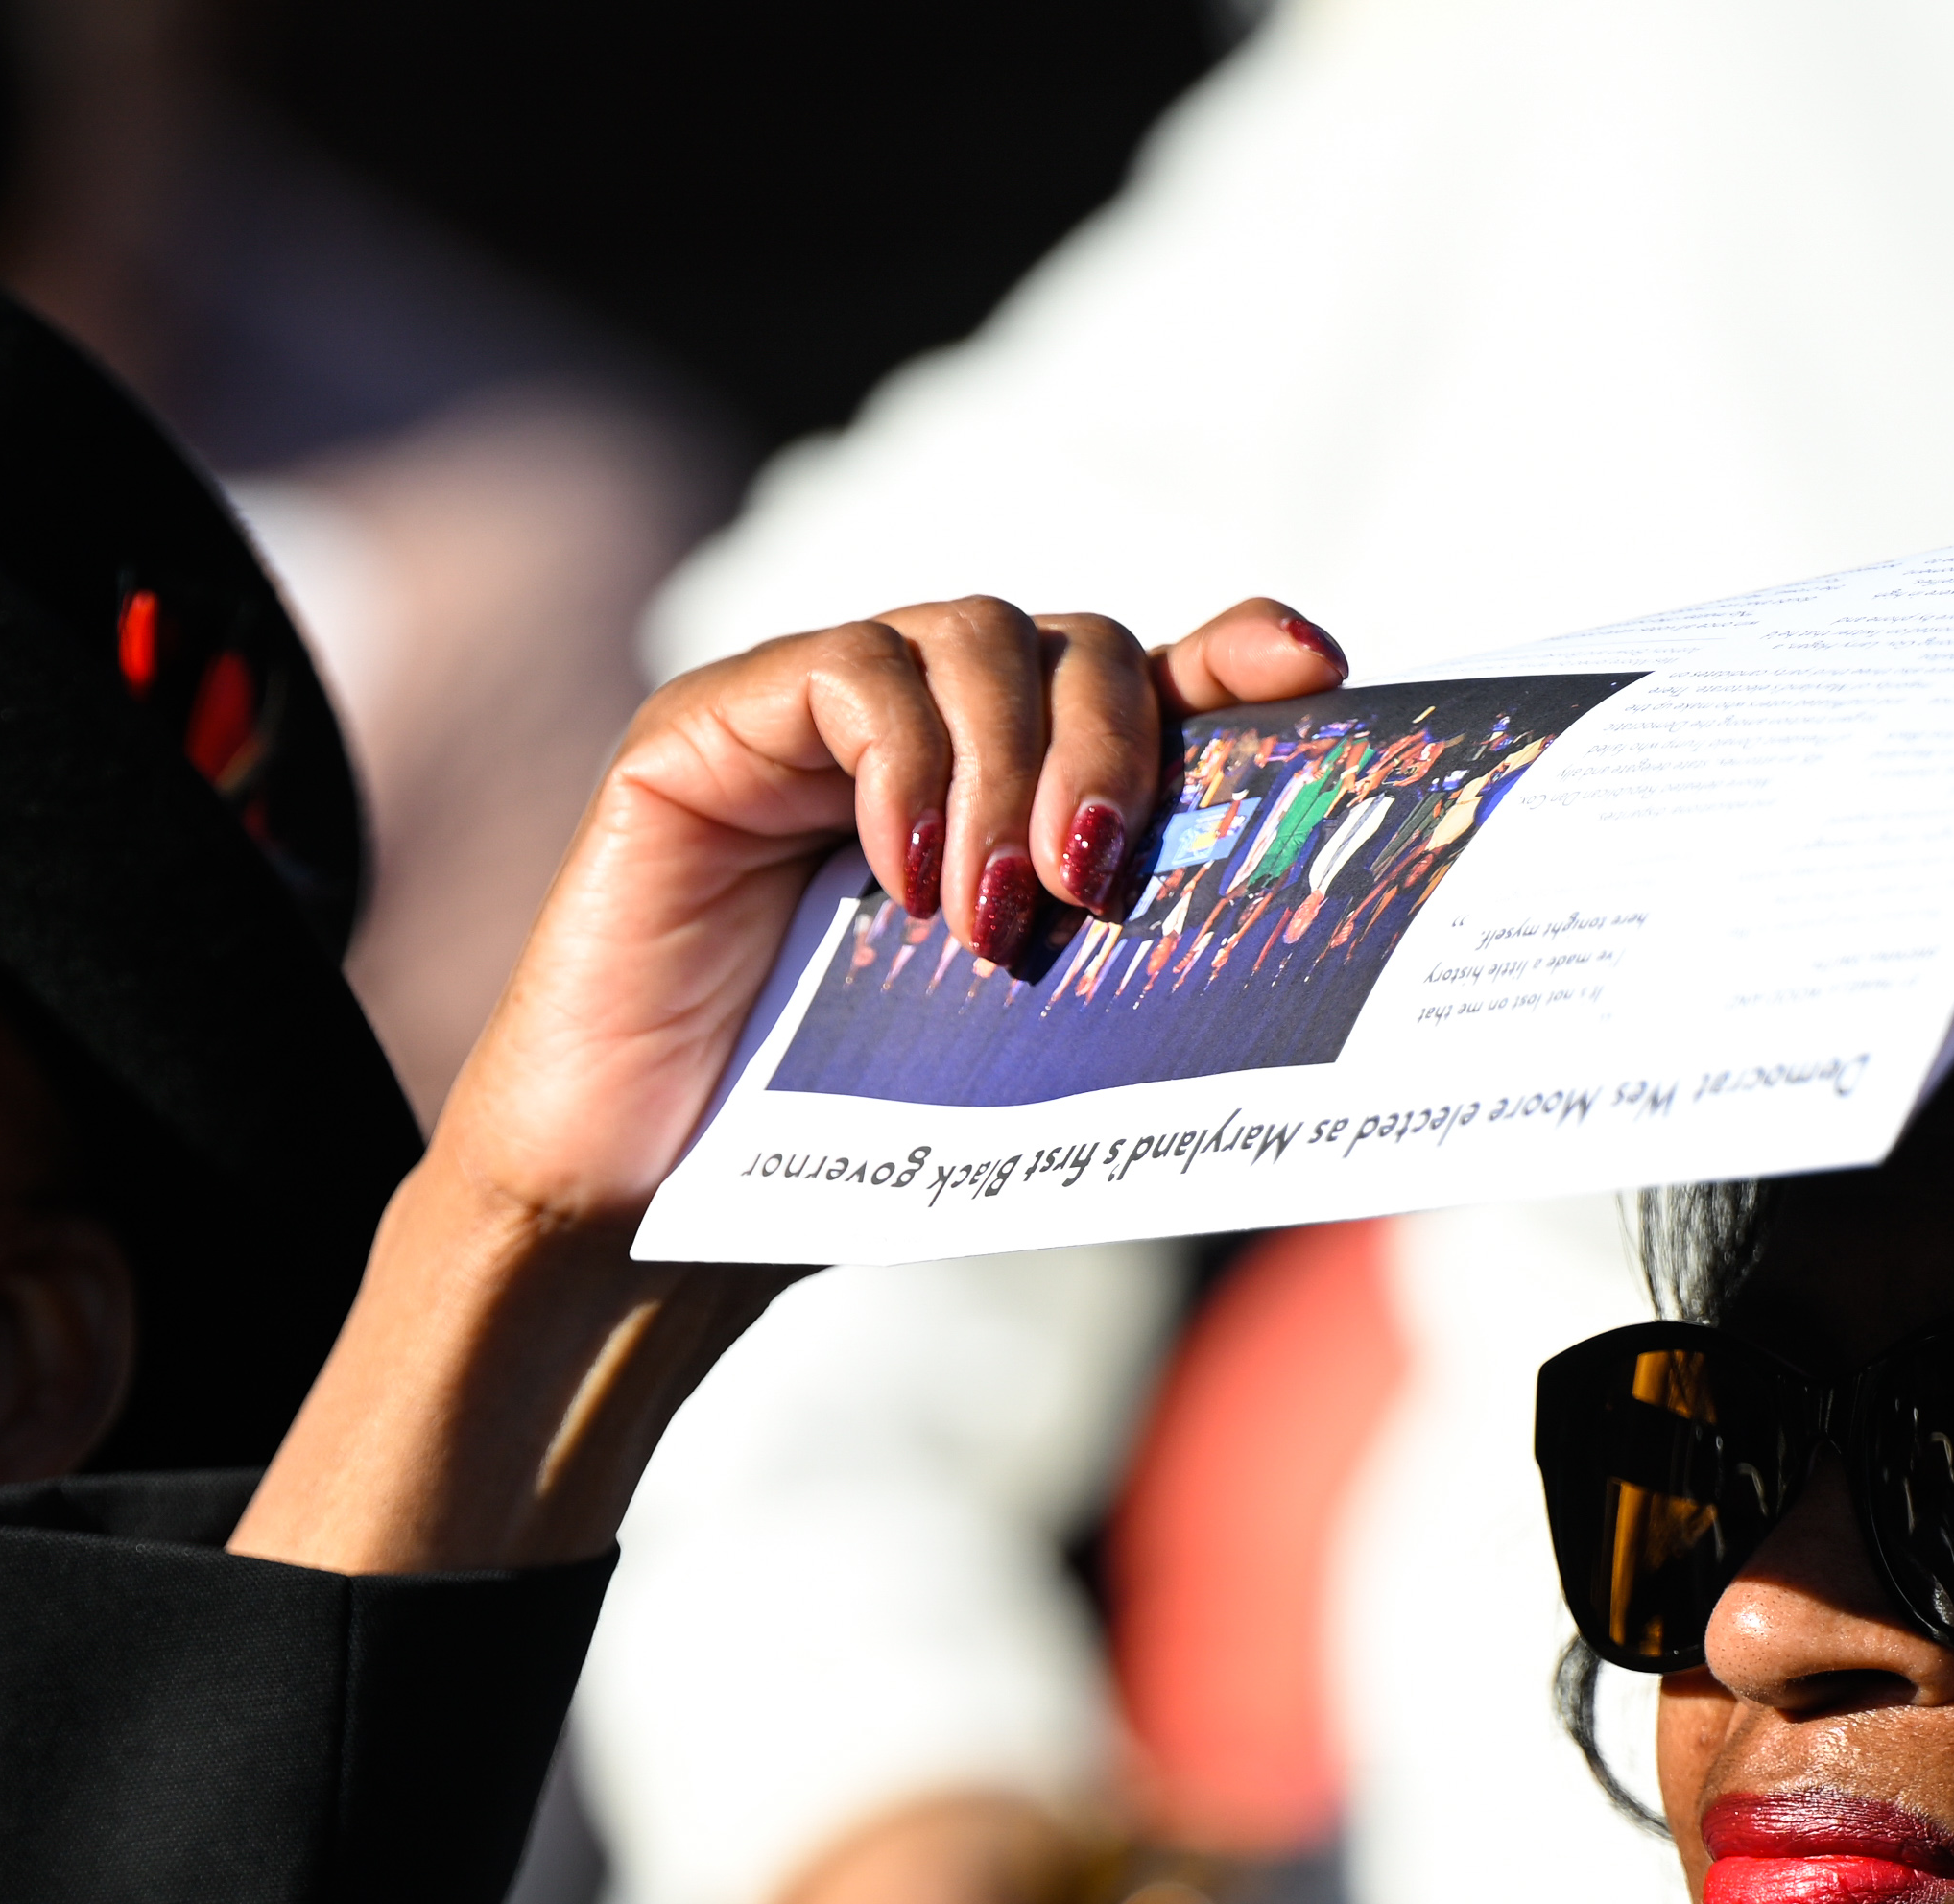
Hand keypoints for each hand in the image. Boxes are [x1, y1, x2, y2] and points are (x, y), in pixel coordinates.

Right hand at [231, 594, 1349, 1577]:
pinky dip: (904, 765)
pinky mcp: (706, 731)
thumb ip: (1115, 950)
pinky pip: (847, 674)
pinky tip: (901, 882)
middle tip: (1100, 881)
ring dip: (1011, 769)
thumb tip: (1276, 920)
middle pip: (1068, 643)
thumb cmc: (826, 1150)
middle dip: (1117, 742)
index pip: (1136, 684)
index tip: (1313, 671)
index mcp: (999, 798)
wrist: (640, 1218)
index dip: (1231, 655)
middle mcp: (913, 738)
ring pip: (968, 634)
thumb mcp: (1020, 1043)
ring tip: (992, 920)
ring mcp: (806, 722)